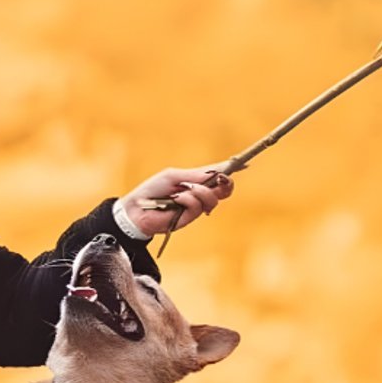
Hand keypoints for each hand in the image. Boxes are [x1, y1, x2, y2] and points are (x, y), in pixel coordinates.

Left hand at [120, 162, 237, 238]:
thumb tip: (217, 171)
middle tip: (222, 177)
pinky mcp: (189, 219)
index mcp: (197, 182)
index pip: (219, 176)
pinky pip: (198, 206)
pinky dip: (188, 199)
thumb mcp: (175, 176)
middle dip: (226, 183)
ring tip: (185, 189)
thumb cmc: (153, 189)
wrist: (137, 208)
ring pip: (213, 199)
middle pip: (224, 191)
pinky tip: (177, 199)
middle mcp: (199, 195)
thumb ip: (196, 175)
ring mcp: (195, 208)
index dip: (232, 170)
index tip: (245, 164)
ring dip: (201, 191)